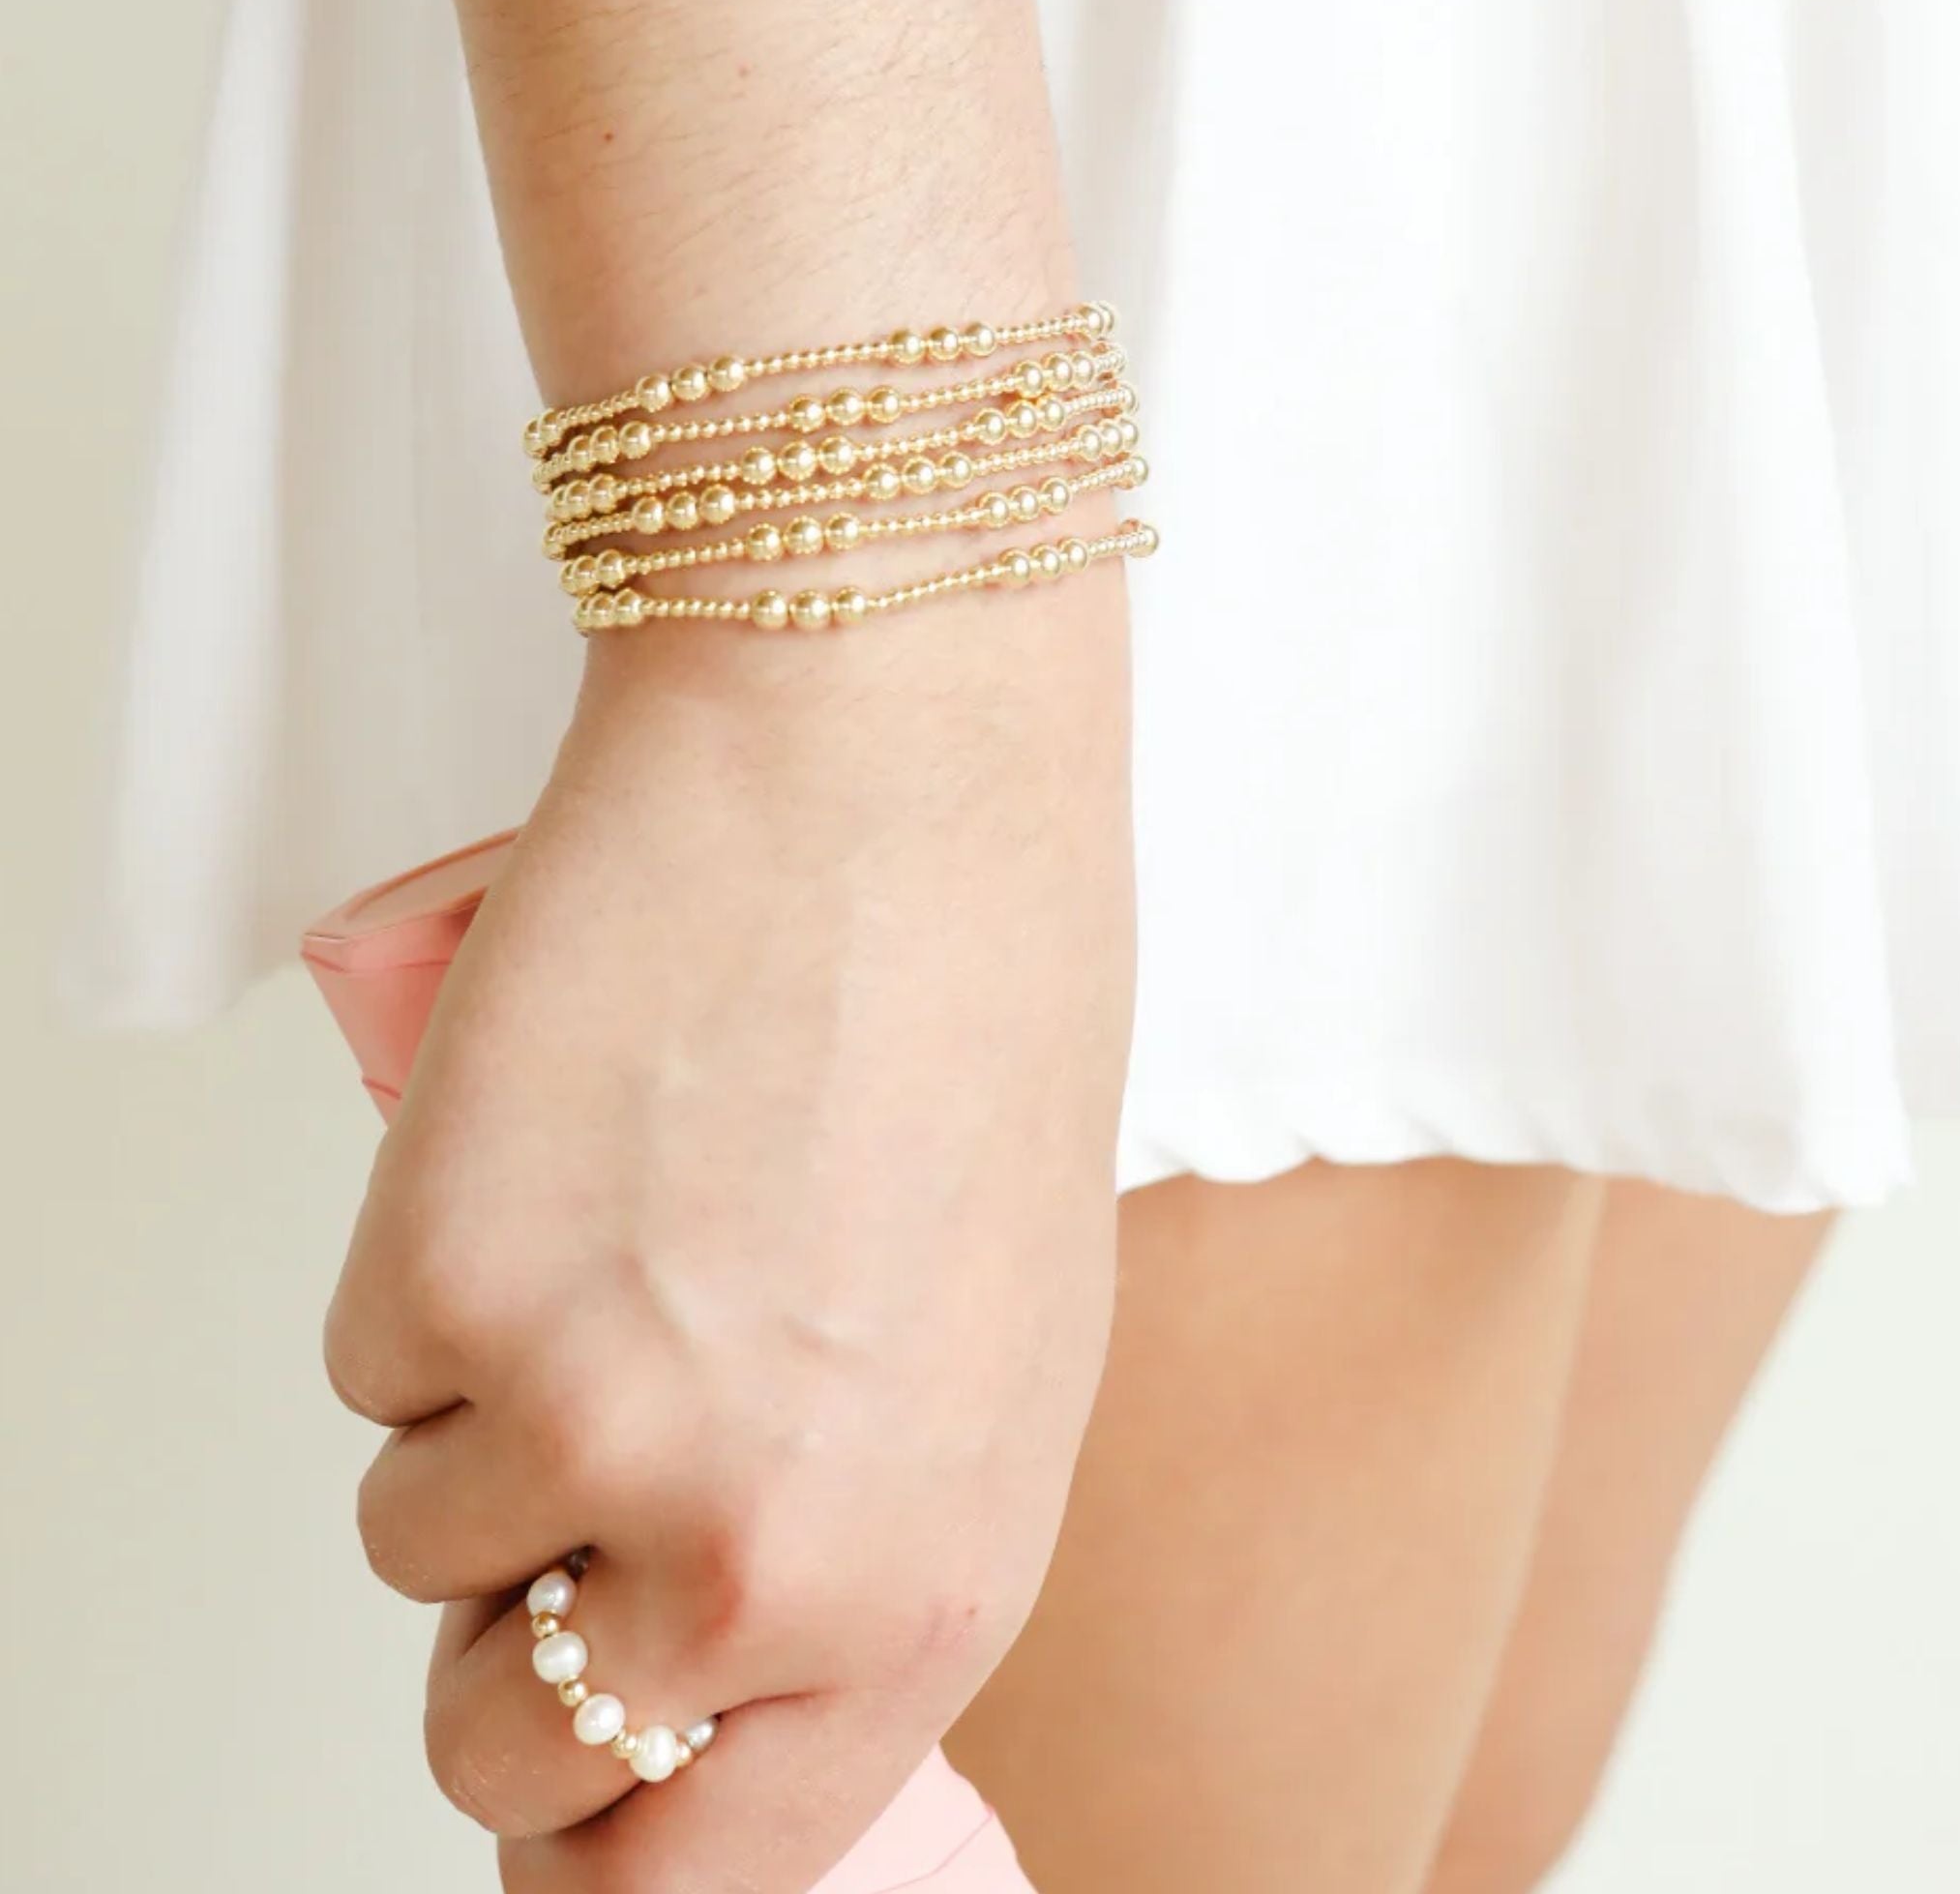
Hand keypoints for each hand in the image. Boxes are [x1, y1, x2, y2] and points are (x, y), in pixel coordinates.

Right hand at [323, 607, 1133, 1890]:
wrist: (890, 781)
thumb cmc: (969, 1026)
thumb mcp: (985, 1356)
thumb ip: (858, 1551)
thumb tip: (706, 1661)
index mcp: (925, 1592)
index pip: (697, 1876)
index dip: (605, 1839)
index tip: (571, 1770)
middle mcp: (759, 1555)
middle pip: (509, 1758)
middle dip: (512, 1639)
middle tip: (573, 1461)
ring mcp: (588, 1430)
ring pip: (417, 1538)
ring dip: (479, 1414)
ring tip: (618, 1229)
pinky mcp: (446, 1287)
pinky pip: (367, 1368)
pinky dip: (433, 1272)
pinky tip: (567, 1145)